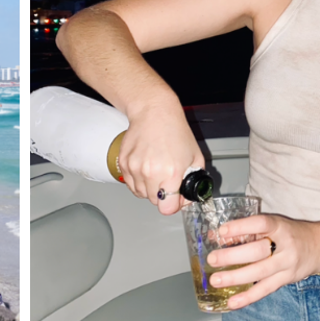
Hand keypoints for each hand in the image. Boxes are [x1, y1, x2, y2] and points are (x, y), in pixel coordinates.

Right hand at [118, 100, 203, 215]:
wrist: (153, 112)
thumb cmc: (175, 131)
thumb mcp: (195, 157)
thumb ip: (193, 181)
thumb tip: (184, 199)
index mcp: (171, 173)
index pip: (167, 208)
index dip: (173, 204)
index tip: (175, 198)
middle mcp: (150, 172)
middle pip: (154, 201)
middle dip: (162, 195)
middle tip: (167, 180)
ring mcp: (135, 168)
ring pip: (141, 194)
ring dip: (149, 188)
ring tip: (156, 171)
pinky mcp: (124, 163)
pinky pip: (131, 184)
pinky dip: (138, 180)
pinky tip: (146, 167)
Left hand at [204, 215, 319, 309]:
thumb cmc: (290, 233)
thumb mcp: (273, 225)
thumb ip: (247, 230)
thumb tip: (215, 235)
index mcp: (280, 226)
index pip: (261, 223)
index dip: (241, 227)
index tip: (222, 231)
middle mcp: (285, 245)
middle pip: (258, 251)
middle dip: (232, 256)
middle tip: (212, 259)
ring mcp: (287, 264)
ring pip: (260, 272)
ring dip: (235, 277)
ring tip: (216, 280)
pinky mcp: (287, 279)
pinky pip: (265, 290)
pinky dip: (248, 297)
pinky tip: (232, 302)